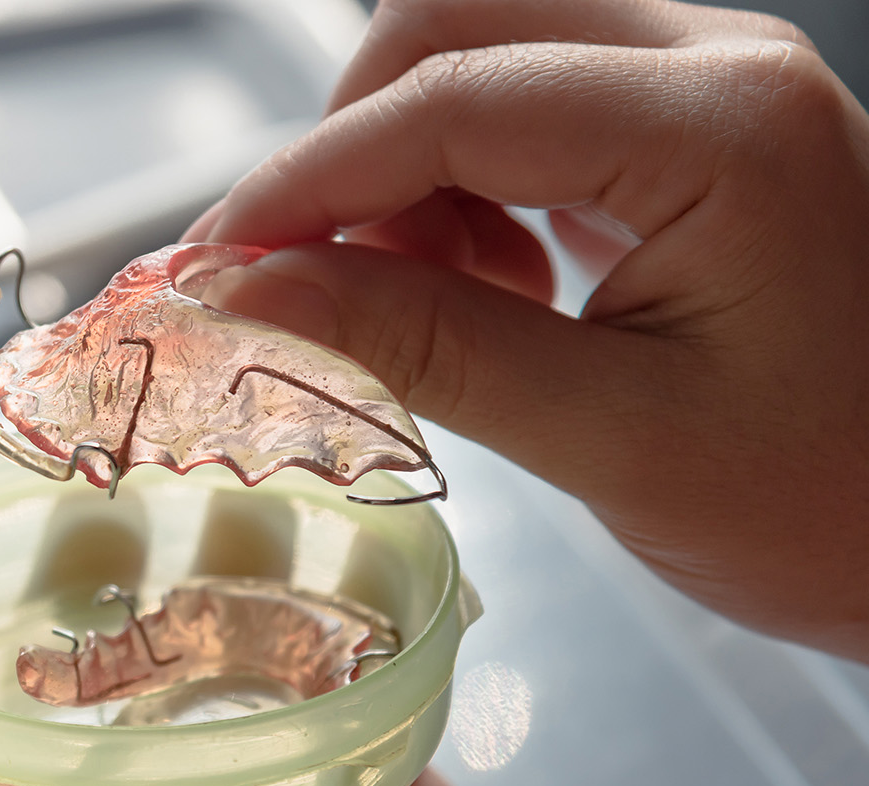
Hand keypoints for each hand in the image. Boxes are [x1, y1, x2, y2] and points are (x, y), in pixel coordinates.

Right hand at [184, 0, 868, 661]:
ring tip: (416, 305)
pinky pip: (530, 111)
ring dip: (406, 173)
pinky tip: (484, 292)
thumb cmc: (832, 504)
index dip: (307, 183)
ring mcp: (710, 90)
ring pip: (483, 57)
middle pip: (458, 27)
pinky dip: (462, 191)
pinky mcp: (694, 133)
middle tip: (305, 283)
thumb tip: (251, 296)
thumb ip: (426, 347)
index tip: (212, 268)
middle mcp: (720, 66)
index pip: (452, 100)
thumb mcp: (614, 437)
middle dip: (354, 151)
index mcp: (723, 128)